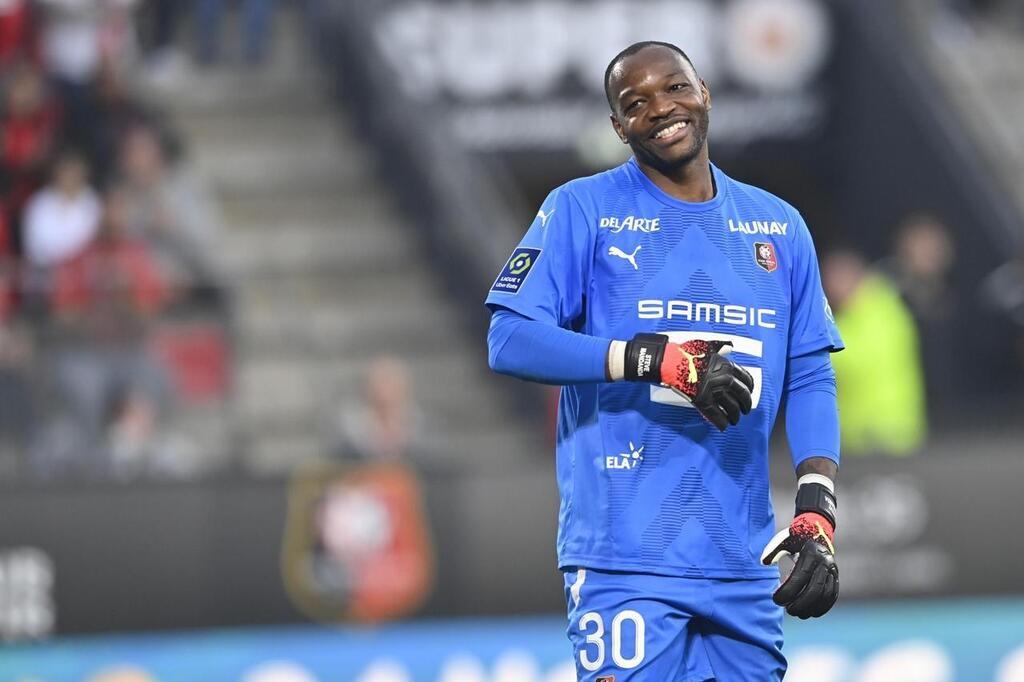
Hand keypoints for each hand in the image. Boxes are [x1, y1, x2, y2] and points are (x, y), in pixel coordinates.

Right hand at [624, 334, 754, 429]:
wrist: (670, 362)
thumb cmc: (686, 353)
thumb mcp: (708, 346)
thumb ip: (721, 347)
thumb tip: (729, 345)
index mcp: (727, 366)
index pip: (747, 379)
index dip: (749, 388)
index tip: (749, 392)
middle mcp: (724, 379)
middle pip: (743, 395)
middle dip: (746, 405)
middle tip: (745, 409)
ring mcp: (714, 392)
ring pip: (732, 408)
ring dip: (735, 416)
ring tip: (734, 420)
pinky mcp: (703, 401)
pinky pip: (716, 416)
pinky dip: (721, 423)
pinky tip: (723, 426)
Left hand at [761, 486, 838, 618]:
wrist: (816, 530)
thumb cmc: (795, 538)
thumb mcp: (782, 541)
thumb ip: (773, 552)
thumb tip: (764, 563)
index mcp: (811, 553)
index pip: (800, 577)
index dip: (788, 591)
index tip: (776, 599)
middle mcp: (825, 562)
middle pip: (814, 589)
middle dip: (800, 603)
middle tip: (788, 610)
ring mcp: (833, 570)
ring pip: (825, 595)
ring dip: (811, 608)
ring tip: (797, 613)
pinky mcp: (836, 577)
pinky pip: (832, 595)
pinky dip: (823, 607)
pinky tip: (812, 613)